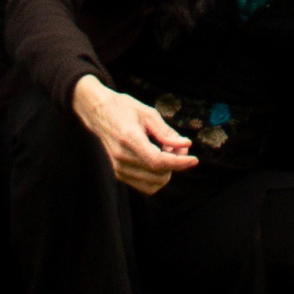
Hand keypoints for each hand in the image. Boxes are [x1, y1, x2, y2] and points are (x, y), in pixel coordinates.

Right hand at [71, 76, 198, 194]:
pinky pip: (144, 185)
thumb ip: (166, 132)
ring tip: (166, 152)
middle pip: (158, 174)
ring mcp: (118, 168)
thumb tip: (185, 145)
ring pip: (153, 184)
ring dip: (166, 171)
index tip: (194, 160)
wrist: (98, 113)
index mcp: (129, 139)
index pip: (157, 160)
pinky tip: (158, 159)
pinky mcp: (118, 173)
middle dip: (175, 164)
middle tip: (178, 146)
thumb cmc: (123, 109)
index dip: (179, 163)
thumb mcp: (148, 113)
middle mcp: (121, 157)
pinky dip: (157, 177)